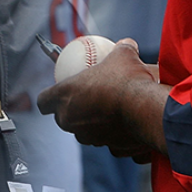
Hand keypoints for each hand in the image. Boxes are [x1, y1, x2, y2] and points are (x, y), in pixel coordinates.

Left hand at [37, 38, 169, 156]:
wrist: (147, 108)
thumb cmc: (129, 78)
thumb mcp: (123, 54)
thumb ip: (120, 48)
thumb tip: (127, 43)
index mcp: (65, 95)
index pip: (44, 101)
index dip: (47, 98)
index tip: (54, 93)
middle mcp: (72, 120)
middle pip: (62, 119)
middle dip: (69, 112)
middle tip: (82, 100)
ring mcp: (89, 137)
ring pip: (84, 132)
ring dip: (91, 123)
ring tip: (106, 111)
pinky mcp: (109, 148)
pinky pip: (108, 140)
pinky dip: (114, 133)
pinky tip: (126, 122)